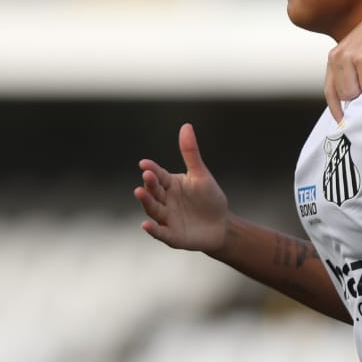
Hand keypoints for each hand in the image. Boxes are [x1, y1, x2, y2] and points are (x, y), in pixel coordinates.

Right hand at [134, 123, 229, 251]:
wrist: (221, 225)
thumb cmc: (209, 198)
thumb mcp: (201, 175)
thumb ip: (191, 153)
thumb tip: (186, 126)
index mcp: (169, 184)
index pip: (158, 175)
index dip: (152, 170)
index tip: (144, 163)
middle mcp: (164, 200)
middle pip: (153, 191)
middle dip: (149, 184)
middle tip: (146, 176)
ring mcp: (166, 218)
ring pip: (153, 209)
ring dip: (146, 202)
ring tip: (140, 192)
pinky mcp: (172, 236)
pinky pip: (160, 232)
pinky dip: (153, 230)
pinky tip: (146, 225)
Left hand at [325, 0, 361, 120]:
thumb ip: (355, 74)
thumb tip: (357, 101)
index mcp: (335, 58)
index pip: (330, 91)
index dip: (337, 109)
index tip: (343, 123)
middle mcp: (337, 57)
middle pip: (343, 95)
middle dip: (360, 95)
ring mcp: (347, 57)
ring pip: (354, 93)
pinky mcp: (361, 58)